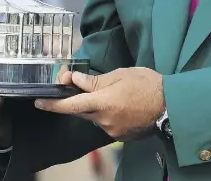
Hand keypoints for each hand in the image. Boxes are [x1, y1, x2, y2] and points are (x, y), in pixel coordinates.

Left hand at [34, 68, 164, 140]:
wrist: (171, 106)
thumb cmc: (147, 85)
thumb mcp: (120, 75)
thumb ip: (95, 81)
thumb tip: (75, 80)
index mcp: (102, 102)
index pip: (70, 105)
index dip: (52, 104)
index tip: (39, 102)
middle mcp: (103, 120)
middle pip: (81, 111)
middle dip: (77, 100)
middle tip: (80, 86)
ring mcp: (111, 130)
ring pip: (94, 117)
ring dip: (96, 106)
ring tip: (115, 93)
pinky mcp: (120, 136)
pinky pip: (106, 123)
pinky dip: (108, 114)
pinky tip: (122, 105)